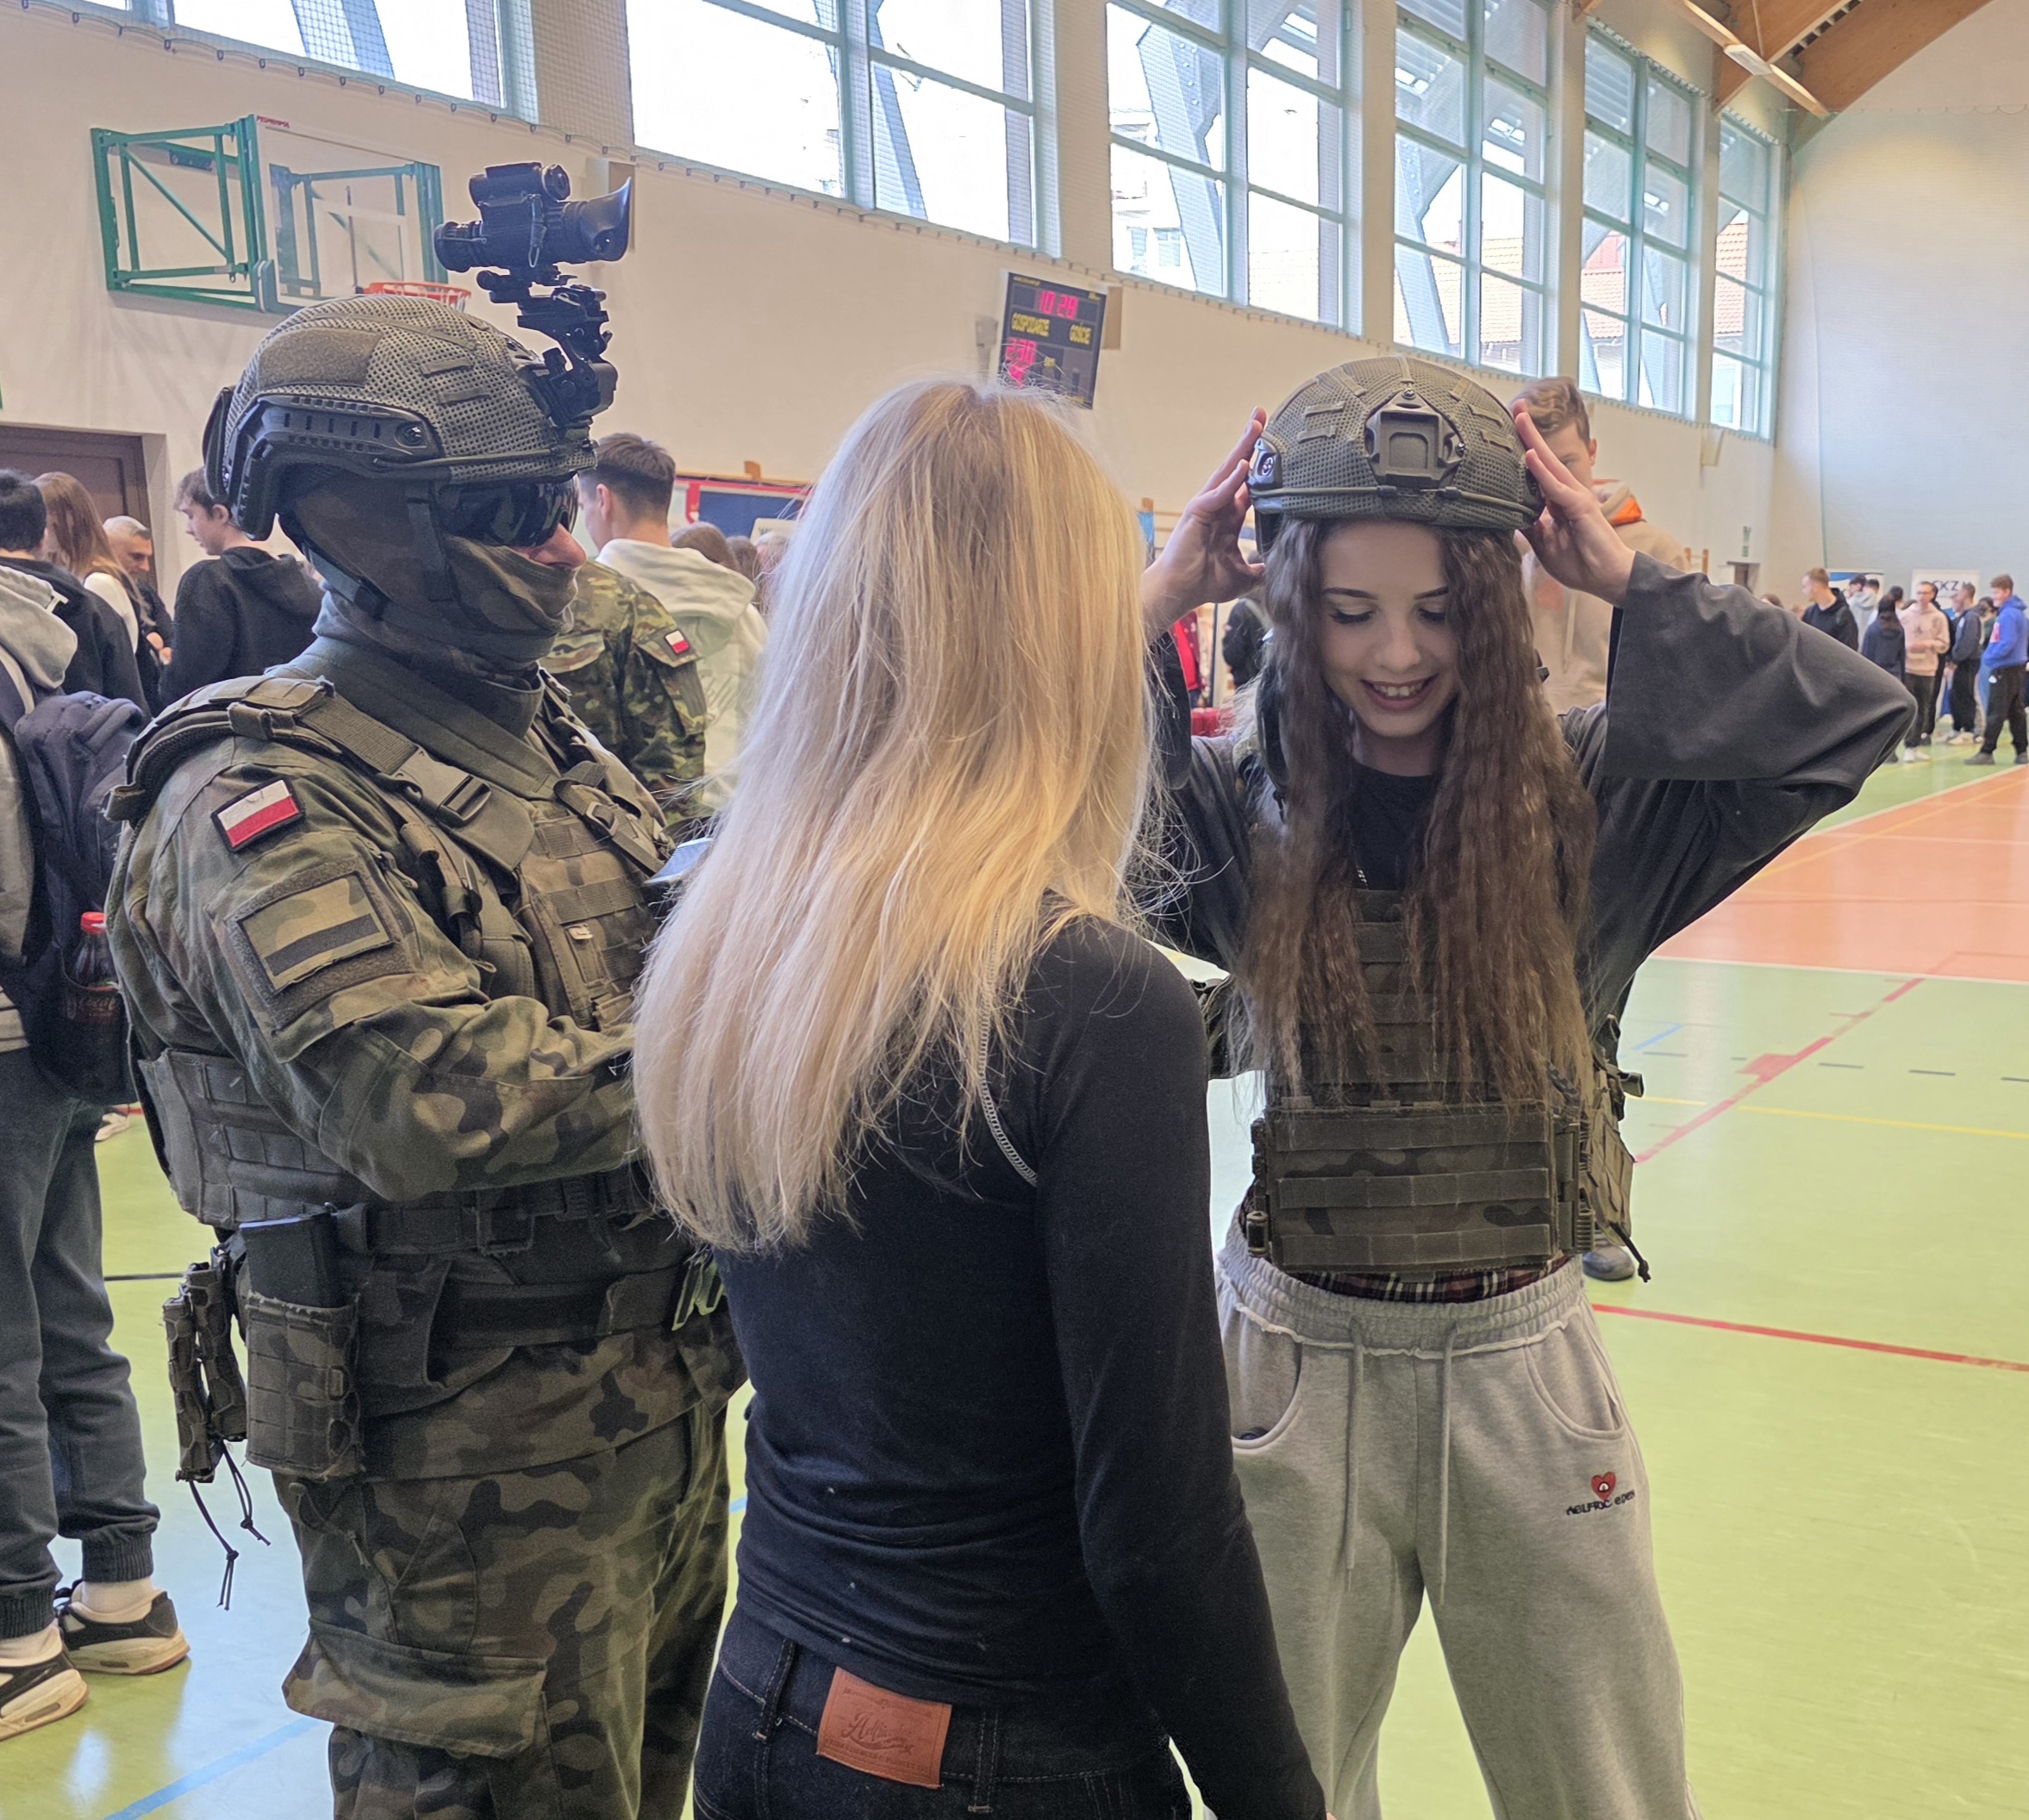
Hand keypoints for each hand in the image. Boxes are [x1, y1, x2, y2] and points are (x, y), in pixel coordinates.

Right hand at [1140, 410, 1266, 640]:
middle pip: (1238, 468)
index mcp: (1229, 517)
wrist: (1180, 592)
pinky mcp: (1197, 513)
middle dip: (1250, 442)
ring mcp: (1207, 507)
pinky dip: (1231, 480)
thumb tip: (1272, 569)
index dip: (1261, 466)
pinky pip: (1217, 494)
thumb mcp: (1242, 576)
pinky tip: (1244, 466)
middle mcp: (1218, 506)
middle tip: (1263, 415)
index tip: (1276, 446)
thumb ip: (1257, 570)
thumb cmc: (1204, 583)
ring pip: (1228, 472)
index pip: (1249, 486)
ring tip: (1256, 426)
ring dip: (1243, 449)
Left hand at [1511, 404, 1636, 606]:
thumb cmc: (1581, 562)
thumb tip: (1508, 516)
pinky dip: (1542, 472)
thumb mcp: (1544, 545)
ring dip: (1534, 441)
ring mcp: (1576, 497)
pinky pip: (1557, 488)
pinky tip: (1530, 456)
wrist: (1608, 578)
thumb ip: (1529, 527)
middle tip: (1514, 407)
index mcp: (1558, 501)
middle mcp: (1568, 493)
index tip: (1508, 431)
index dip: (1524, 450)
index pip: (1538, 471)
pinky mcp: (1580, 508)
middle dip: (1529, 433)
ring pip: (1550, 464)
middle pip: (1544, 458)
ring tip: (1519, 419)